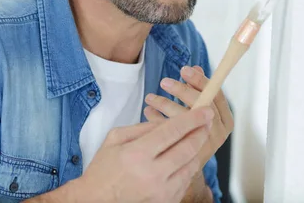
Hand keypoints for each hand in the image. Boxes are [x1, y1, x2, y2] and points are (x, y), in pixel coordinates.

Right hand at [70, 107, 214, 202]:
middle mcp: (152, 174)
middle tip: (207, 120)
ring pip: (191, 164)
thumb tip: (168, 121)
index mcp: (138, 154)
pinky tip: (185, 156)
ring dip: (197, 148)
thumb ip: (143, 127)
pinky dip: (188, 165)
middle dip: (201, 131)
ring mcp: (162, 191)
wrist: (96, 201)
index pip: (173, 131)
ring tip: (197, 136)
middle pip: (188, 148)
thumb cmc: (103, 169)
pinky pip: (185, 179)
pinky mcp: (166, 201)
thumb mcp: (116, 138)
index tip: (204, 110)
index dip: (192, 119)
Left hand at [143, 65, 233, 169]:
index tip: (184, 69)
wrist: (187, 167)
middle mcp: (217, 132)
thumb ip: (200, 90)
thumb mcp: (202, 110)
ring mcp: (203, 145)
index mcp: (226, 120)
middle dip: (180, 90)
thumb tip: (196, 67)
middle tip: (165, 81)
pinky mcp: (185, 155)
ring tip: (150, 98)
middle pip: (200, 105)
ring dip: (164, 104)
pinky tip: (149, 112)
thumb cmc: (195, 131)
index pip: (216, 95)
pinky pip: (168, 133)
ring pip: (182, 118)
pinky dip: (156, 120)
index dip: (200, 80)